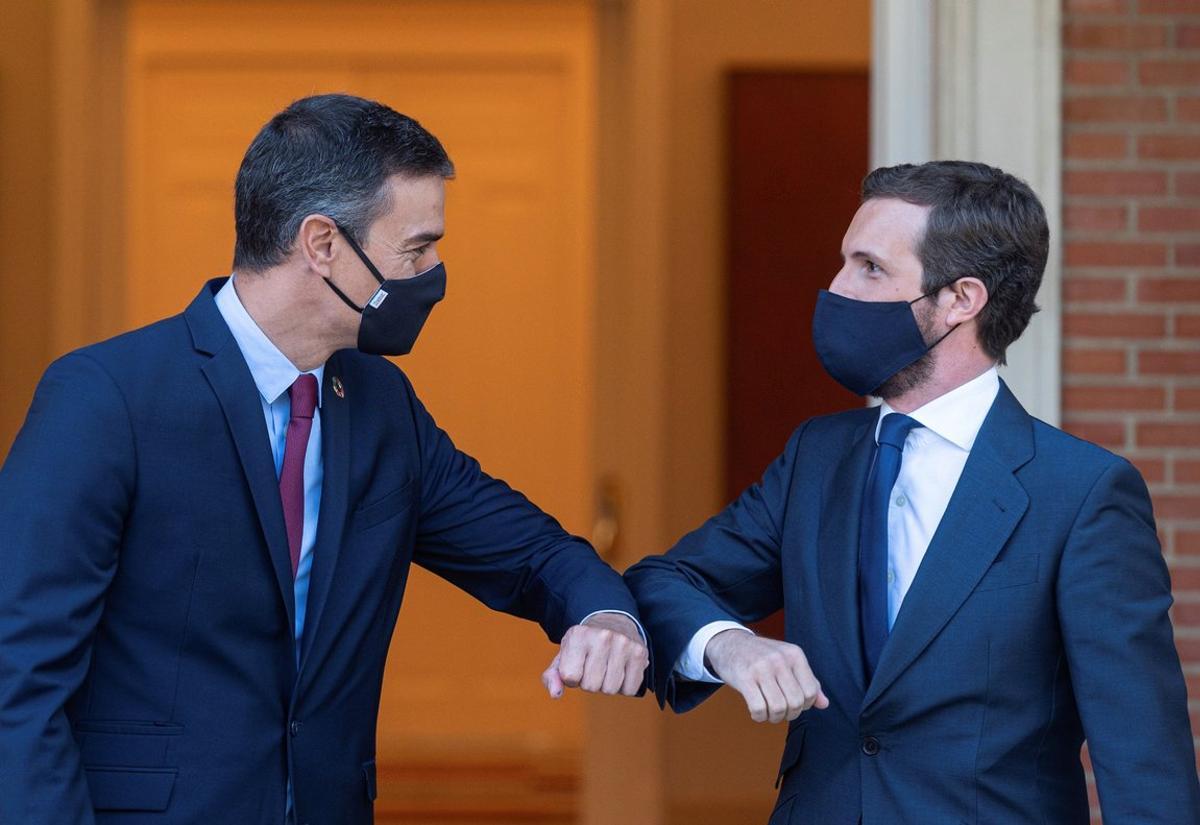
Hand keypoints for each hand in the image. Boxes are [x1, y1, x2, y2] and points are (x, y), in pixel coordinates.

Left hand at [541, 613, 648, 698]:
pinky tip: (620, 670)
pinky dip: (624, 686)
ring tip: (606, 667)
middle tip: (593, 666)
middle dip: (589, 682)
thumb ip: (553, 675)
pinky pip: (629, 689)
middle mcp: (602, 637)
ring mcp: (623, 644)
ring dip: (606, 685)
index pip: (570, 677)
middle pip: (590, 686)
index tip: (577, 665)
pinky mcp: (640, 653)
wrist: (612, 622)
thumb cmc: (584, 644)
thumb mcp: (564, 655)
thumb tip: (555, 694)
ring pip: (610, 689)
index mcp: (578, 635)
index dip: (572, 678)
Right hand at [704, 629, 828, 722]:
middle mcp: (780, 660)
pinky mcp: (744, 678)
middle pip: (795, 702)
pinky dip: (759, 716)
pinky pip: (758, 708)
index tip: (793, 703)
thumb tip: (824, 704)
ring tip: (768, 712)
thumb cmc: (761, 656)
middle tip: (780, 711)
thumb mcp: (788, 661)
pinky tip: (756, 712)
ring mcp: (762, 668)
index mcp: (794, 654)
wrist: (729, 643)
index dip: (804, 705)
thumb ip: (808, 681)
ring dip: (774, 717)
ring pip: (778, 708)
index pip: (810, 692)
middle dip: (789, 714)